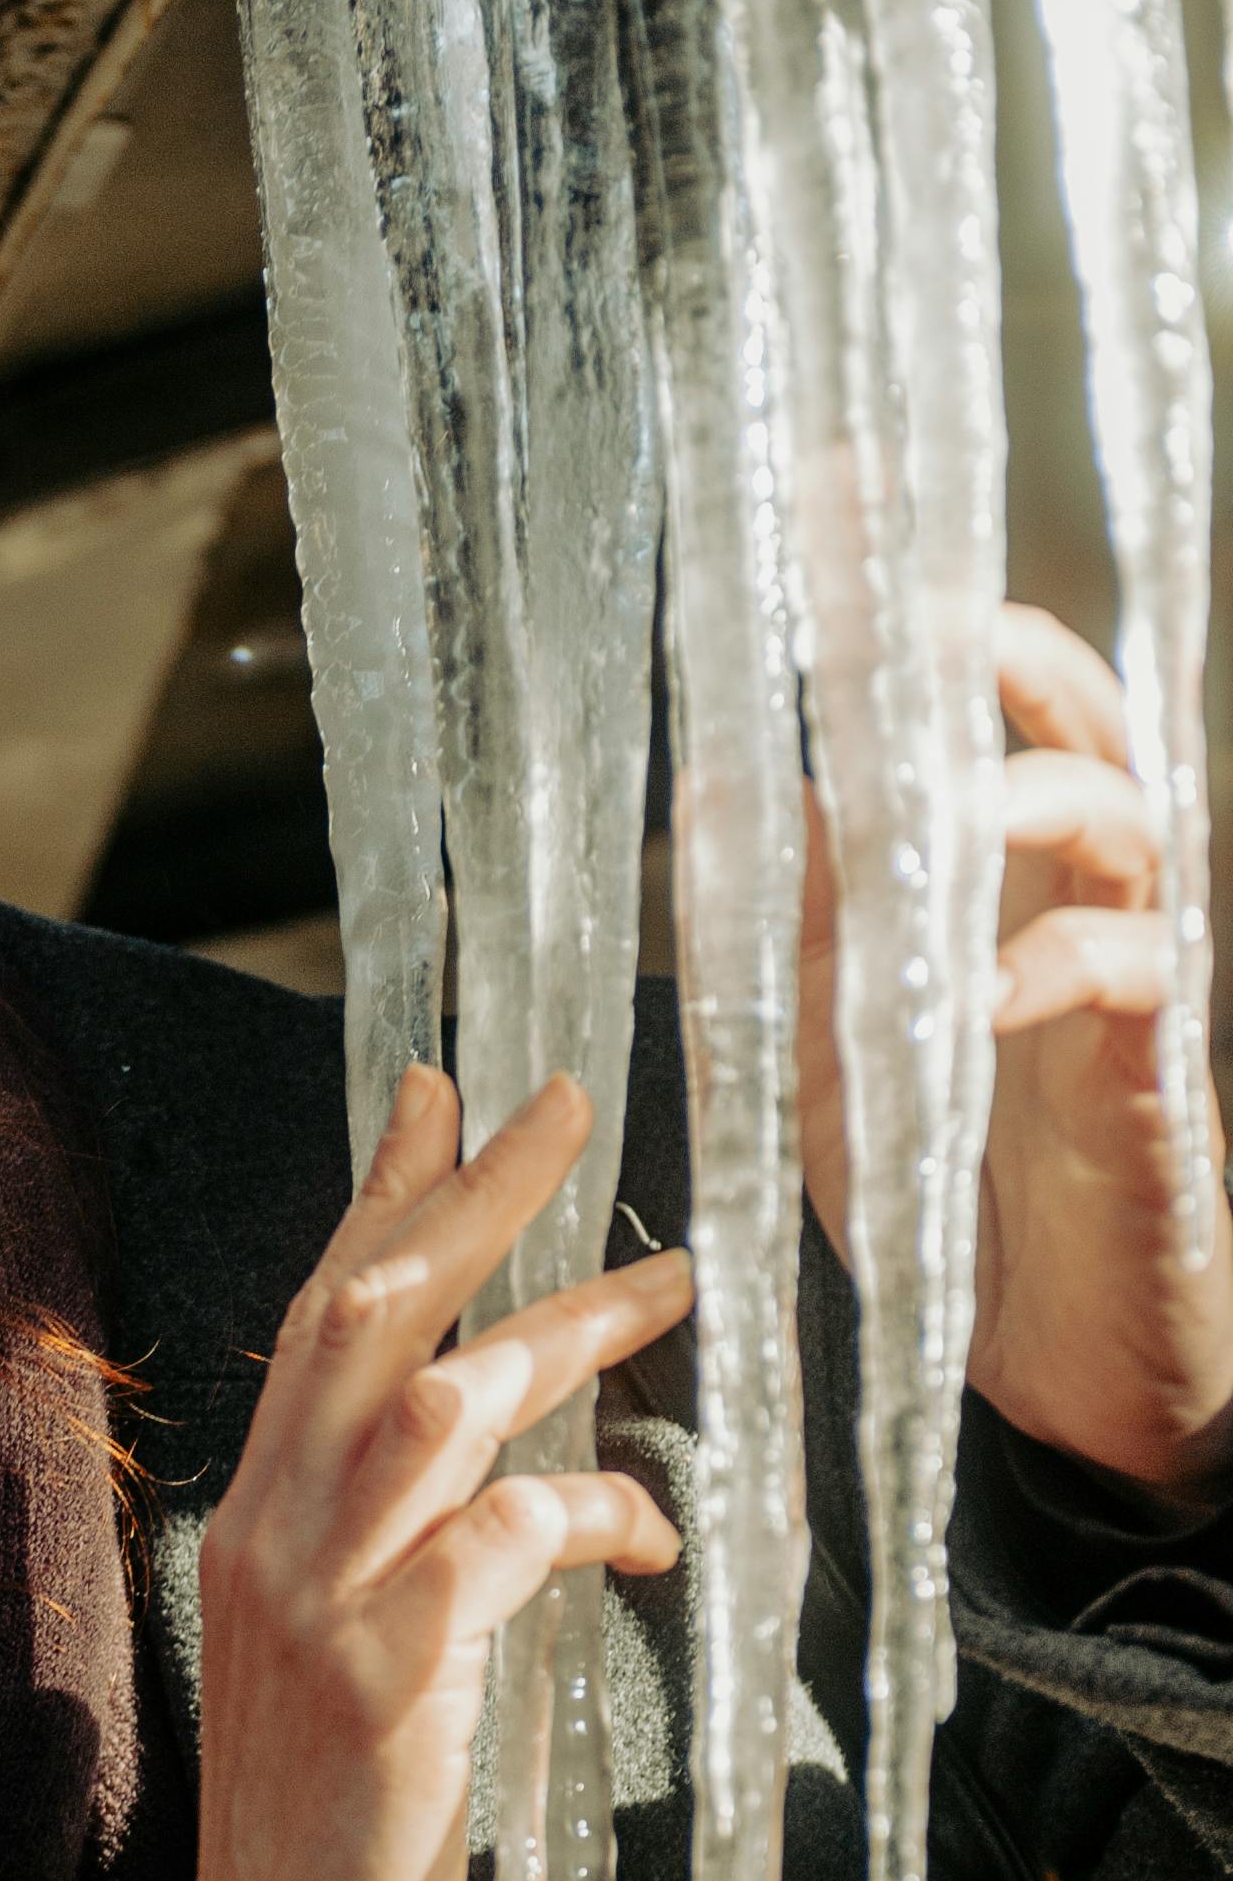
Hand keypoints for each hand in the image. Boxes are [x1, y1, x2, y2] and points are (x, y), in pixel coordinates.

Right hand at [144, 1067, 691, 1880]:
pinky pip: (501, 1537)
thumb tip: (498, 1448)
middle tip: (573, 1102)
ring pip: (433, 1399)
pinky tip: (651, 1537)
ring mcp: (319, 1604)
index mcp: (259, 1519)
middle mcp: (271, 1536)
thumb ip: (393, 1541)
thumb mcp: (348, 1650)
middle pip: (367, 1314)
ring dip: (558, 1329)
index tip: (444, 1090)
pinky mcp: (388, 1679)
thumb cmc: (336, 1824)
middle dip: (474, 1197)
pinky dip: (592, 1510)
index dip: (382, 1194)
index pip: (316, 1315)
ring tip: (670, 1287)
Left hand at [795, 603, 1232, 1505]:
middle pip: (1083, 714)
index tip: (831, 506)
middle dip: (997, 650)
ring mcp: (1134, 986)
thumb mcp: (837, 1058)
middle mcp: (1085, 901)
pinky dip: (1042, 974)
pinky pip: (1127, 986)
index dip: (911, 604)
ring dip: (1022, 802)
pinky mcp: (1154, 1087)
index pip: (969, 706)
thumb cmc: (956, 1202)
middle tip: (908, 617)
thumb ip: (794, 937)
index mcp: (1004, 879)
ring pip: (1128, 823)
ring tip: (936, 815)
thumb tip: (724, 800)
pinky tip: (969, 998)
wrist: (1072, 1373)